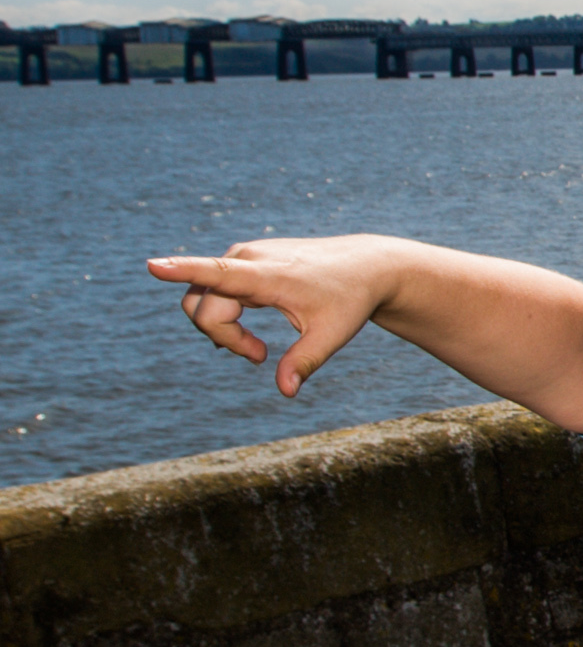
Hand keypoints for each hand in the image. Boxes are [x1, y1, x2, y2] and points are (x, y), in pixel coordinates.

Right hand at [148, 237, 396, 397]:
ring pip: (203, 300)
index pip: (219, 273)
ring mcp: (244, 255)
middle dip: (222, 339)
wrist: (366, 266)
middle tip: (260, 358)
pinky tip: (245, 335)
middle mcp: (249, 258)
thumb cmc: (349, 300)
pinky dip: (224, 316)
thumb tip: (286, 391)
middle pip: (203, 308)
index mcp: (268, 275)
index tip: (152, 266)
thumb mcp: (332, 334)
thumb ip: (305, 362)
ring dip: (221, 329)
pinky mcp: (244, 257)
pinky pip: (212, 290)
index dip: (182, 270)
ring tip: (258, 349)